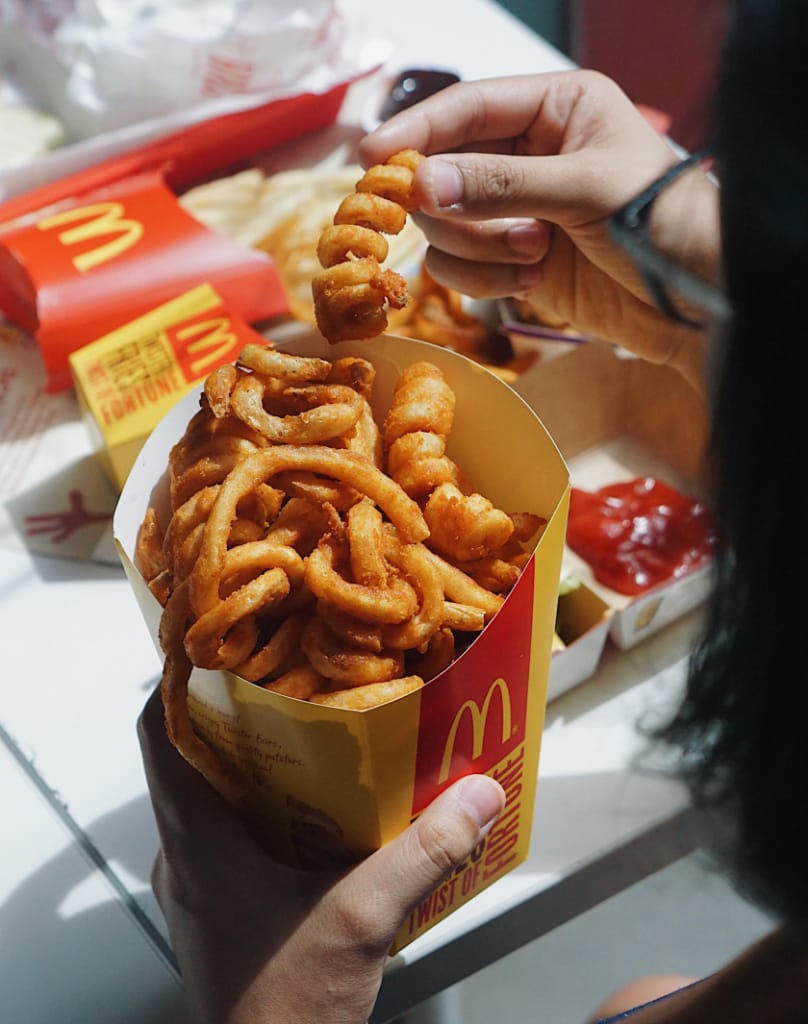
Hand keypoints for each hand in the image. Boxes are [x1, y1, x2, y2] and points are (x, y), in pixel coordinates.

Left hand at [137, 687, 504, 1023]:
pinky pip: (234, 830)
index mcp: (195, 838)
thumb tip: (479, 792)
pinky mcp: (220, 904)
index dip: (186, 675)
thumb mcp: (360, 921)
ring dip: (258, 756)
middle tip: (294, 674)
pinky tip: (322, 805)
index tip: (231, 641)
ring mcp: (198, 881)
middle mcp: (185, 851)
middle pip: (192, 752)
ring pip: (214, 792)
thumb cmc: (284, 1012)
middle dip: (240, 708)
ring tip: (314, 726)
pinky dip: (269, 804)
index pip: (159, 730)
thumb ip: (422, 853)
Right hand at [360, 71, 719, 388]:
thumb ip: (499, 184)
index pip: (467, 108)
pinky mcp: (512, 261)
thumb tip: (421, 183)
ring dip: (481, 249)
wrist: (695, 305)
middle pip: (443, 172)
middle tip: (502, 228)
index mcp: (555, 108)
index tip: (373, 159)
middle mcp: (529, 154)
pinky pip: (461, 267)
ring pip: (446, 225)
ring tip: (535, 257)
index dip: (416, 130)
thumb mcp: (583, 189)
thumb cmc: (661, 225)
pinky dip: (487, 280)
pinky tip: (532, 284)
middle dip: (465, 209)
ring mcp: (516, 211)